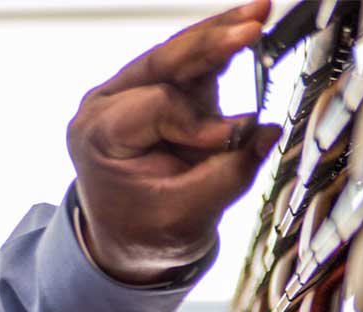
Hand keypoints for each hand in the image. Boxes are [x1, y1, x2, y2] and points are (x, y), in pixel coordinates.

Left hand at [67, 0, 282, 284]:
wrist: (132, 237)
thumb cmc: (147, 230)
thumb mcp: (187, 213)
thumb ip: (226, 174)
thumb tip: (265, 132)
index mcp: (97, 135)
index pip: (152, 107)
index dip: (194, 120)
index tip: (223, 142)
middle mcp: (106, 106)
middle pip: (161, 63)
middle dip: (208, 44)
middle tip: (254, 26)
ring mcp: (130, 93)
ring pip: (179, 54)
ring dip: (219, 33)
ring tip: (258, 13)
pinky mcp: (160, 89)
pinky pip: (193, 61)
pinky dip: (221, 45)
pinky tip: (248, 25)